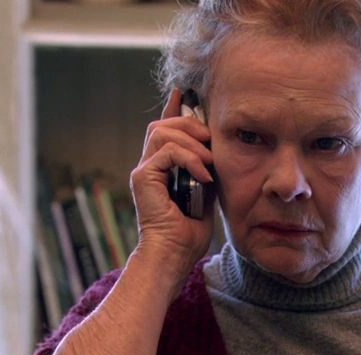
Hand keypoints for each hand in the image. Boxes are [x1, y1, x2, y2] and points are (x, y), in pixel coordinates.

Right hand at [129, 89, 213, 281]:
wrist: (174, 255)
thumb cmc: (189, 232)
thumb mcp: (206, 192)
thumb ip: (206, 169)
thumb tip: (217, 149)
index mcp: (162, 167)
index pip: (166, 127)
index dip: (176, 107)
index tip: (188, 92)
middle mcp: (149, 165)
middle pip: (163, 123)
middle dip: (191, 123)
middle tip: (212, 137)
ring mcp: (143, 170)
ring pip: (162, 131)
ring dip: (192, 141)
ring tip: (210, 160)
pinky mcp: (143, 178)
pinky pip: (167, 152)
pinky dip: (189, 159)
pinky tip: (203, 175)